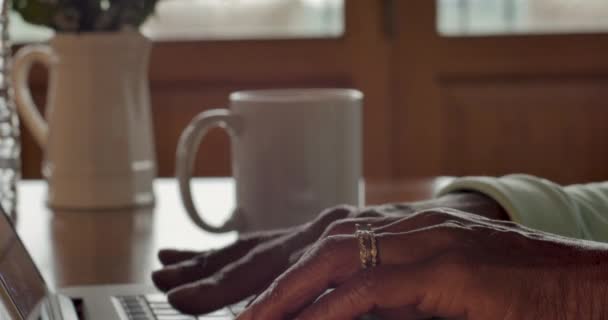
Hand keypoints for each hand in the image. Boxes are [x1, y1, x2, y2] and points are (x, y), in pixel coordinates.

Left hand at [152, 192, 506, 314]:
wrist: (570, 278)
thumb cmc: (499, 285)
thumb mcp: (418, 285)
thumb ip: (369, 293)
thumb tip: (320, 309)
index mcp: (381, 229)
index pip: (294, 240)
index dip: (241, 256)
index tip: (194, 272)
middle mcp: (390, 226)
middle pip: (294, 244)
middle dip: (232, 268)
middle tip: (178, 286)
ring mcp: (416, 242)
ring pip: (324, 260)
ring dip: (272, 293)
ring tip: (228, 319)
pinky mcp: (442, 268)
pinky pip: (368, 288)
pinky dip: (324, 309)